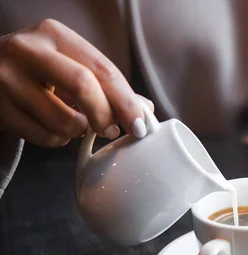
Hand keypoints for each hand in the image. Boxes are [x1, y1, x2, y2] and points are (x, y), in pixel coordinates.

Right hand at [0, 19, 145, 146]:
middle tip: (113, 130)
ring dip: (80, 131)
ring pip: (65, 120)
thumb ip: (106, 84)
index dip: (127, 101)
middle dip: (106, 116)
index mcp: (54, 34)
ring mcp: (7, 79)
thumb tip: (145, 110)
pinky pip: (46, 137)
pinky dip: (58, 140)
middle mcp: (28, 50)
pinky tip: (51, 126)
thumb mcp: (70, 65)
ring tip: (76, 123)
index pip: (102, 69)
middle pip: (84, 87)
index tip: (141, 124)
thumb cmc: (38, 72)